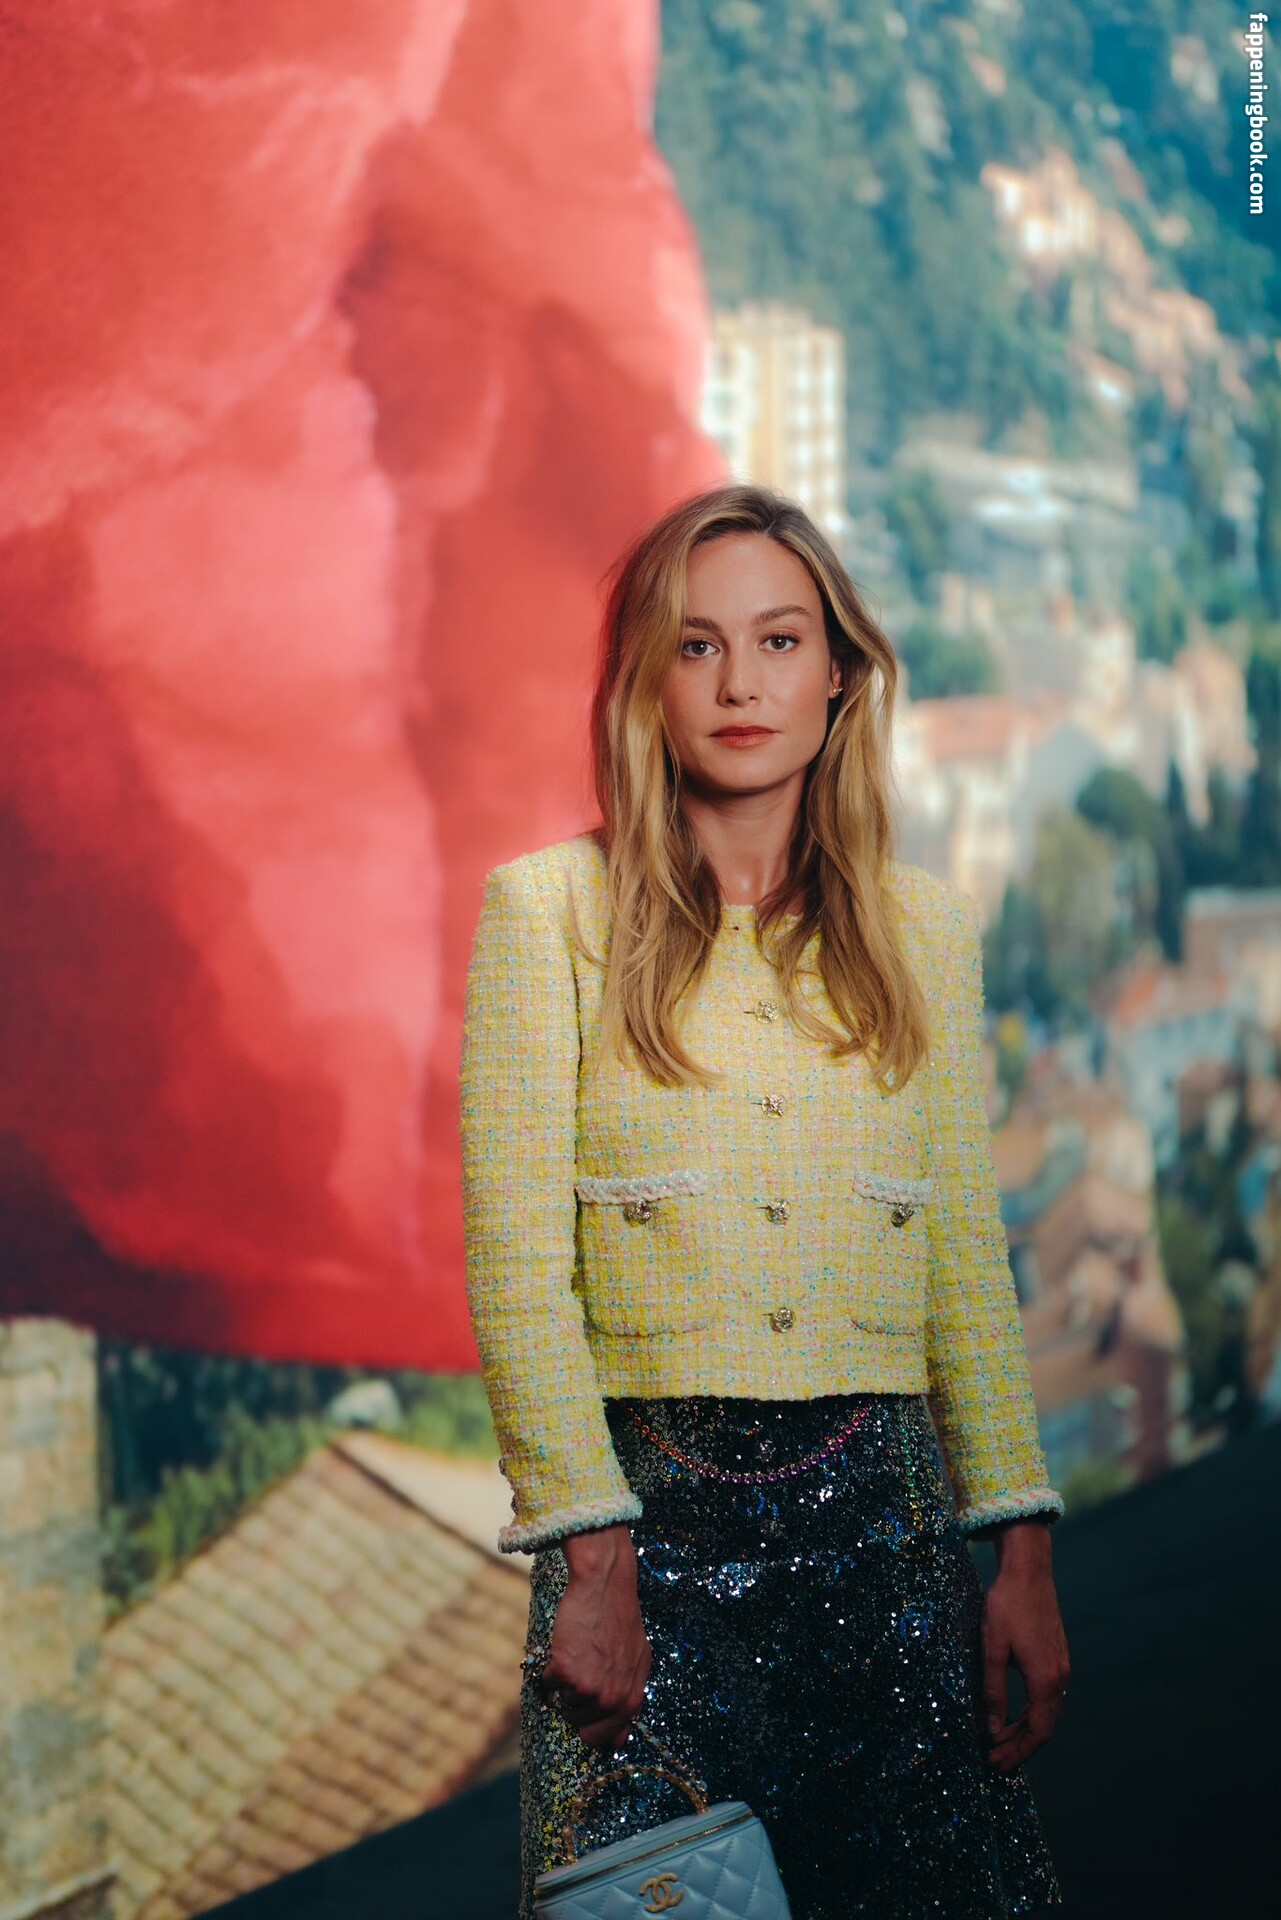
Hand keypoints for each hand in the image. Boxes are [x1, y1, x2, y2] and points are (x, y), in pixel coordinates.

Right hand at [541, 1523, 651, 1751]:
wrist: (605, 1586)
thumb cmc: (621, 1620)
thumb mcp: (639, 1662)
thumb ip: (631, 1697)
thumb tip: (620, 1737)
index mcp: (631, 1701)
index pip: (606, 1739)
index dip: (593, 1729)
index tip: (587, 1718)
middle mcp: (612, 1701)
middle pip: (581, 1725)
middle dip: (576, 1706)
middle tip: (581, 1678)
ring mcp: (589, 1689)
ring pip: (563, 1704)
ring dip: (565, 1684)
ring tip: (579, 1655)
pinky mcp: (566, 1673)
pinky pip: (548, 1683)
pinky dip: (551, 1667)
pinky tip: (567, 1646)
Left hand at [980, 1520, 1069, 1772]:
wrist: (1028, 1569)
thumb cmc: (1007, 1606)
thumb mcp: (992, 1649)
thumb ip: (994, 1691)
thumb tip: (993, 1729)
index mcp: (1046, 1680)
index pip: (1038, 1732)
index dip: (1018, 1752)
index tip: (997, 1763)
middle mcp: (1060, 1677)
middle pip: (1044, 1726)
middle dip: (1020, 1746)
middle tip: (995, 1758)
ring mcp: (1061, 1665)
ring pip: (1046, 1711)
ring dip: (1025, 1729)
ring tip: (1000, 1739)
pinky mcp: (1056, 1655)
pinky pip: (1047, 1695)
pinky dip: (1031, 1711)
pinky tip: (1013, 1712)